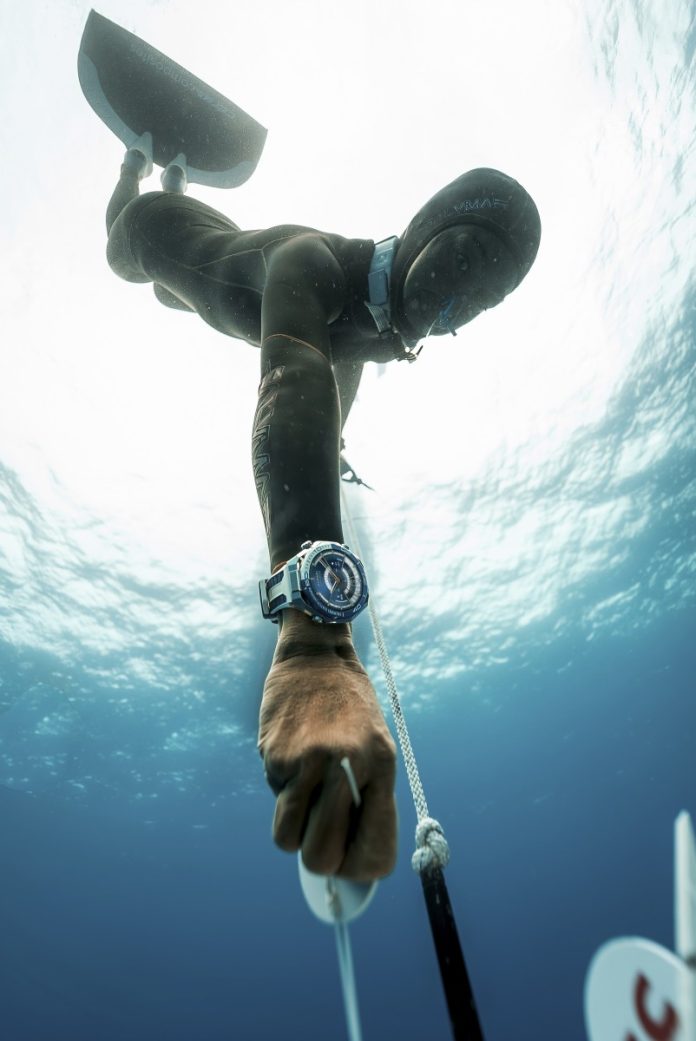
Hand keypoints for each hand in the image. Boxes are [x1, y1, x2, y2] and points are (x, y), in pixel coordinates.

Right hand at [258, 613, 397, 881]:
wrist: (316, 657)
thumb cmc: (350, 709)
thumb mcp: (374, 746)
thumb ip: (365, 798)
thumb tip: (346, 860)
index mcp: (381, 766)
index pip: (375, 850)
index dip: (360, 872)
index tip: (351, 872)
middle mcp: (347, 767)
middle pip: (323, 857)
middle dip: (320, 860)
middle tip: (319, 840)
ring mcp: (309, 763)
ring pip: (288, 840)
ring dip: (294, 828)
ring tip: (304, 794)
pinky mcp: (276, 756)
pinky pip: (275, 798)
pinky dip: (281, 788)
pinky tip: (292, 754)